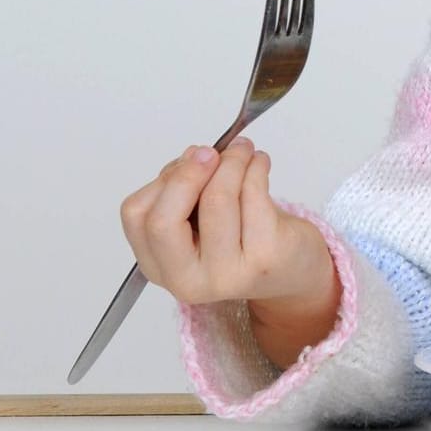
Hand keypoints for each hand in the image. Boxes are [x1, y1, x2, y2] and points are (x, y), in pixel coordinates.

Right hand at [119, 137, 332, 308]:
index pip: (138, 216)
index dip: (163, 180)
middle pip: (165, 219)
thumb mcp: (198, 222)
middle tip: (210, 152)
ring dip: (231, 161)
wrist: (292, 272)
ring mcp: (227, 274)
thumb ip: (184, 192)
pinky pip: (253, 195)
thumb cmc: (240, 239)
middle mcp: (186, 280)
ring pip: (215, 200)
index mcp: (159, 268)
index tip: (189, 159)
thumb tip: (194, 157)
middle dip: (188, 173)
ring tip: (243, 150)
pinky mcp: (265, 257)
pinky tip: (260, 162)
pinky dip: (256, 166)